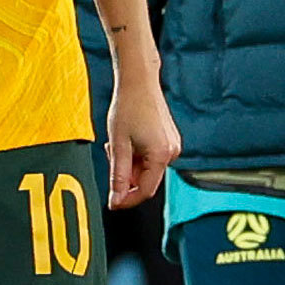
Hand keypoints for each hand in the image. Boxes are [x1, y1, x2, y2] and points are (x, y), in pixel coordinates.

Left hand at [105, 72, 180, 208]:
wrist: (139, 81)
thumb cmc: (128, 107)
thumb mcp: (118, 145)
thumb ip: (118, 176)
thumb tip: (117, 199)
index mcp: (161, 155)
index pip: (145, 191)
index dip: (127, 199)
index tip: (112, 203)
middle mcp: (172, 152)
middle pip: (146, 180)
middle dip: (127, 174)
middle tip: (113, 153)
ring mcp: (172, 145)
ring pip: (147, 168)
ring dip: (130, 162)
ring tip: (121, 141)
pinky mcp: (169, 140)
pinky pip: (151, 157)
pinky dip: (137, 154)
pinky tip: (130, 137)